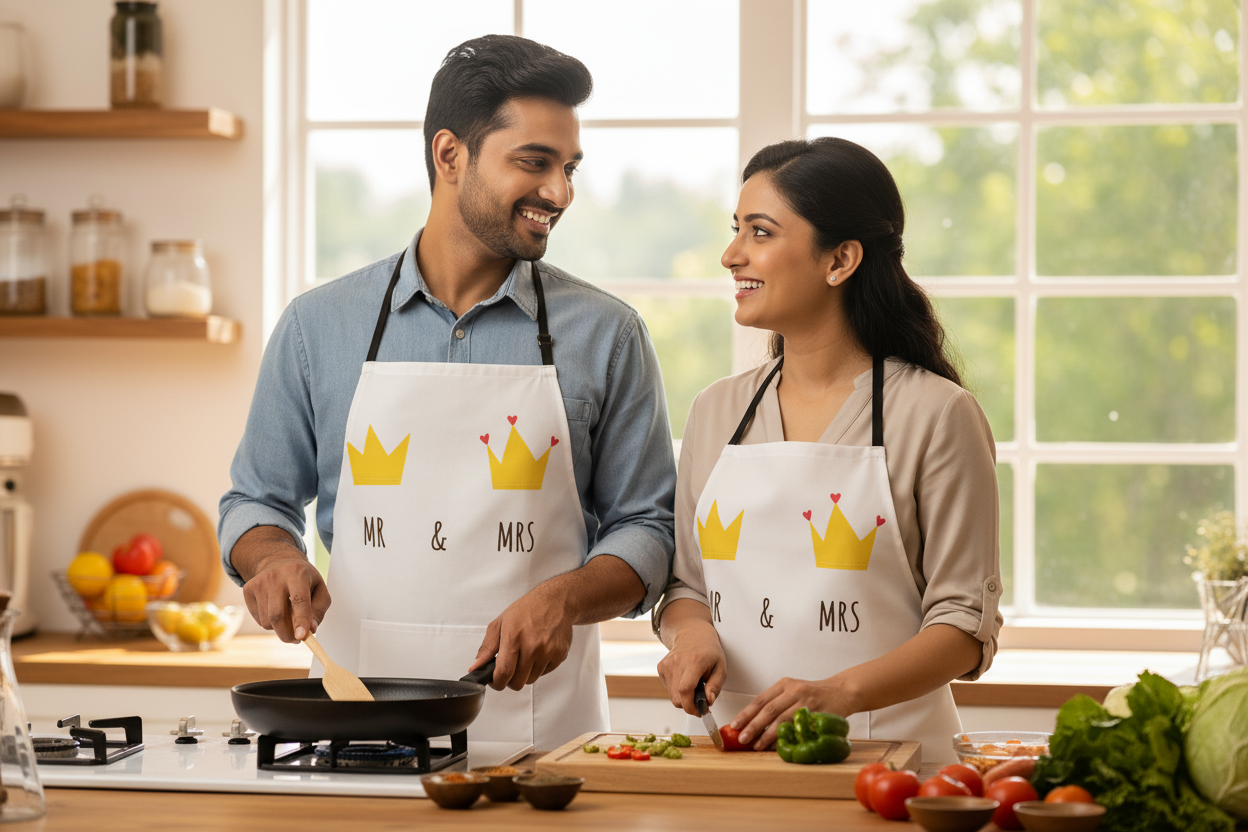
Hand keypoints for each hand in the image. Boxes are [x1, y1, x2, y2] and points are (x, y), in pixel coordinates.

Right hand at [241, 542, 329, 643]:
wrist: (278, 561)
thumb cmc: (303, 578)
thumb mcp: (319, 588)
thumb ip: (319, 609)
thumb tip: (311, 629)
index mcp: (297, 573)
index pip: (299, 600)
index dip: (301, 620)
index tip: (302, 637)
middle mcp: (275, 577)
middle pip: (278, 615)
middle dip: (287, 634)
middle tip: (296, 640)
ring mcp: (259, 583)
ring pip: (267, 621)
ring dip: (279, 628)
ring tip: (288, 617)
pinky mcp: (248, 590)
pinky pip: (258, 619)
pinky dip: (269, 623)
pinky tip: (276, 610)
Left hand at [469, 584, 573, 690]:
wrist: (556, 600)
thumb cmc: (527, 609)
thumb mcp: (500, 623)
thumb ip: (487, 648)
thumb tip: (475, 667)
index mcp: (514, 637)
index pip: (504, 672)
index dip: (496, 682)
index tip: (495, 681)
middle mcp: (532, 645)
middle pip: (518, 682)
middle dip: (510, 680)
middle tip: (509, 669)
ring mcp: (548, 651)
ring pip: (531, 680)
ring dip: (525, 674)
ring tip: (524, 656)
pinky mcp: (560, 654)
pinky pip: (544, 673)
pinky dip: (538, 668)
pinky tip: (537, 653)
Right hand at [656, 619, 727, 715]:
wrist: (693, 634)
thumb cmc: (709, 651)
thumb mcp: (721, 668)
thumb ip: (715, 686)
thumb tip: (708, 702)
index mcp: (694, 661)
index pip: (685, 690)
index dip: (691, 706)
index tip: (700, 711)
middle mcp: (677, 662)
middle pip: (677, 697)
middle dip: (689, 705)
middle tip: (700, 700)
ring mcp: (666, 664)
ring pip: (672, 696)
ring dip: (684, 698)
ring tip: (694, 686)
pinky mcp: (661, 667)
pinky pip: (669, 689)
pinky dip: (677, 690)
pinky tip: (685, 679)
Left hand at [732, 677, 851, 750]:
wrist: (841, 692)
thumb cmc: (812, 694)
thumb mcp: (792, 691)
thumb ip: (775, 703)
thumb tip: (750, 723)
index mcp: (784, 684)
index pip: (760, 700)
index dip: (746, 713)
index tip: (734, 725)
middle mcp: (794, 691)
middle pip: (769, 710)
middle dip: (753, 726)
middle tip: (741, 738)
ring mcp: (806, 702)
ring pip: (782, 720)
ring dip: (767, 735)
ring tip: (756, 746)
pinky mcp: (818, 714)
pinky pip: (799, 728)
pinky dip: (787, 738)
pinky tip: (778, 746)